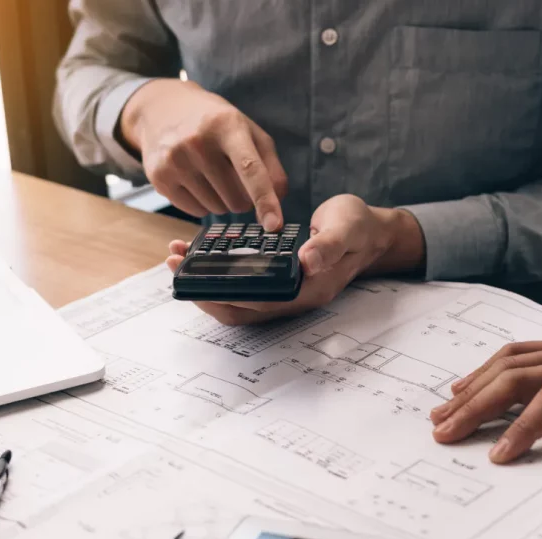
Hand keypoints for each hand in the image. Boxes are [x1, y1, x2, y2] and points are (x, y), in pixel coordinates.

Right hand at [120, 79, 287, 229]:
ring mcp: (175, 160)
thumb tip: (278, 200)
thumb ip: (270, 165)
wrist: (163, 109)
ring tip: (212, 175)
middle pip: (237, 198)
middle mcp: (198, 142)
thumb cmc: (215, 123)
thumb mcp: (248, 131)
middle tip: (233, 176)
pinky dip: (203, 204)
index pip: (251, 169)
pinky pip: (196, 211)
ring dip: (223, 202)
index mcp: (227, 125)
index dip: (265, 200)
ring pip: (217, 209)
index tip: (274, 225)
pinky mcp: (159, 177)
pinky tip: (196, 181)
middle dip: (244, 198)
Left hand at [166, 195, 424, 324]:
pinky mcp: (276, 278)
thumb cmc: (358, 228)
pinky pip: (241, 283)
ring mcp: (283, 291)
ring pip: (236, 297)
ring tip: (178, 256)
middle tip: (173, 264)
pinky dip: (217, 272)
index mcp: (309, 291)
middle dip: (202, 290)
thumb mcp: (347, 228)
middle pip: (239, 306)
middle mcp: (292, 298)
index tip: (194, 281)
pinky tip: (199, 252)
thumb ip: (328, 245)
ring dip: (205, 282)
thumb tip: (306, 262)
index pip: (258, 304)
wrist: (368, 231)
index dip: (223, 296)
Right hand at [429, 314, 541, 465]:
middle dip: (475, 408)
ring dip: (472, 389)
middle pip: (515, 381)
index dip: (523, 426)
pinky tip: (464, 385)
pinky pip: (515, 353)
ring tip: (441, 414)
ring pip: (508, 365)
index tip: (499, 453)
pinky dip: (484, 369)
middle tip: (444, 433)